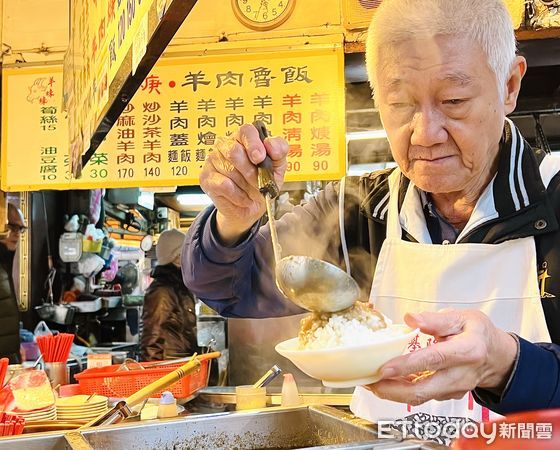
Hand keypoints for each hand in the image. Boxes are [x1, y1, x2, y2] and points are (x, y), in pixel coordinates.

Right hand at [200, 124, 287, 244]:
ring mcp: (213, 160)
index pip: (245, 131)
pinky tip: (243, 197)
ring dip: (247, 186)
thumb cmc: (264, 183)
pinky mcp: (206, 177)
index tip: (260, 158)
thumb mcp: (278, 166)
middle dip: (251, 172)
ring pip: (230, 170)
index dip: (253, 144)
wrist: (252, 208)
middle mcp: (225, 145)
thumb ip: (279, 150)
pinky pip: (224, 185)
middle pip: (234, 151)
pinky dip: (238, 195)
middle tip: (260, 183)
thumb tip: (270, 144)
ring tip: (252, 191)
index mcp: (243, 138)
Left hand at [365, 310, 517, 405]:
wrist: (497, 356)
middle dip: (393, 390)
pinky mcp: (448, 395)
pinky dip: (402, 392)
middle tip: (370, 382)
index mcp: (467, 351)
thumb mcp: (462, 318)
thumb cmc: (478, 334)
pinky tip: (387, 382)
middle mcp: (461, 374)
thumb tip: (411, 318)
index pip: (433, 360)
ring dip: (393, 393)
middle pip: (424, 390)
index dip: (406, 366)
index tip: (384, 368)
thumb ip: (436, 319)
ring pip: (421, 397)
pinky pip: (423, 396)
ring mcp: (455, 388)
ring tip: (371, 382)